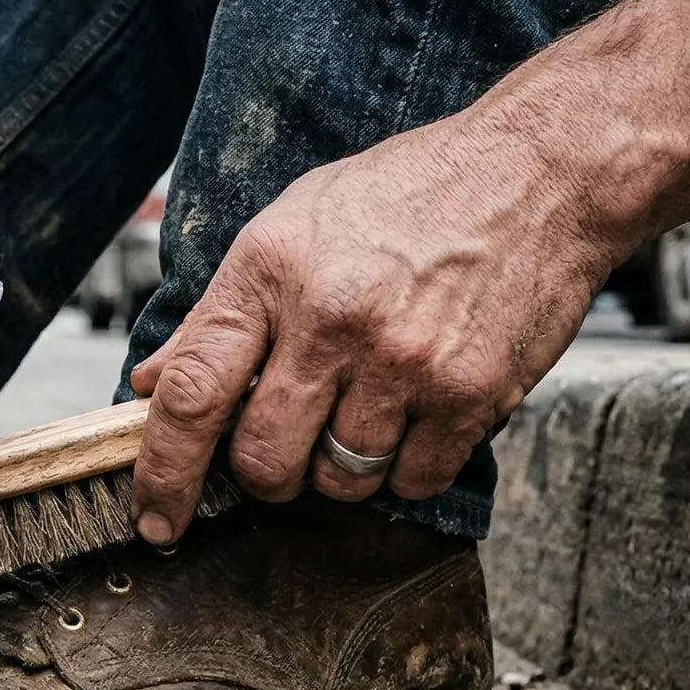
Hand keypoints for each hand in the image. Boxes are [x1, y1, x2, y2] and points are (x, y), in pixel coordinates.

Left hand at [127, 114, 617, 543]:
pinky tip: (417, 412)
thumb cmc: (408, 194)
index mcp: (270, 273)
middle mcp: (331, 319)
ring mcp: (403, 360)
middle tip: (288, 442)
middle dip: (265, 475)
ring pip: (338, 481)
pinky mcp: (469, 391)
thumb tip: (149, 384)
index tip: (153, 519)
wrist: (540, 169)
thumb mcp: (291, 224)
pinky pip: (412, 481)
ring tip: (366, 406)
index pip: (190, 394)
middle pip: (262, 461)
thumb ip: (219, 313)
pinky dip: (407, 468)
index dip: (162, 473)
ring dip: (341, 468)